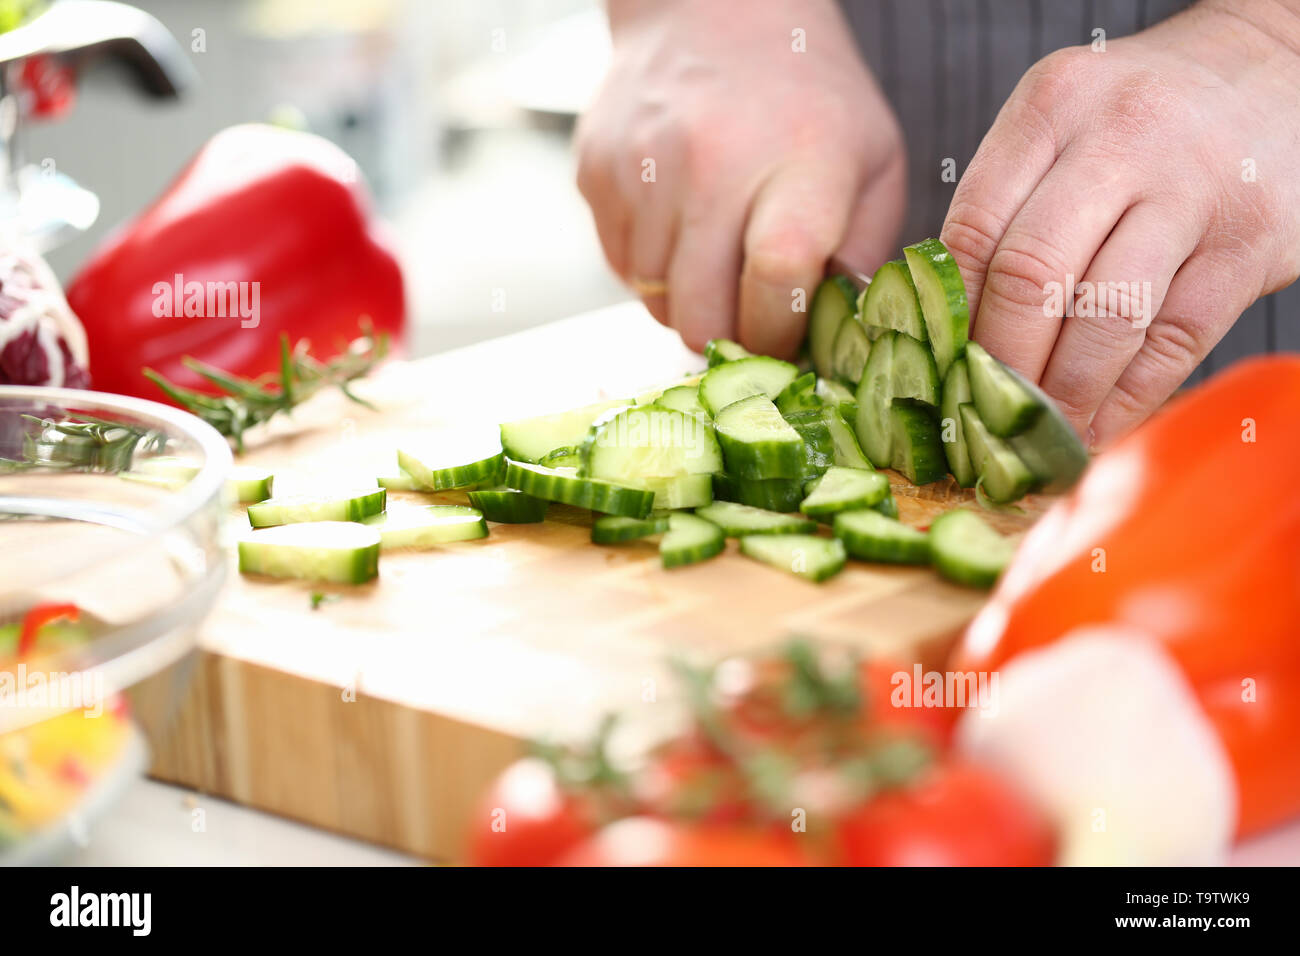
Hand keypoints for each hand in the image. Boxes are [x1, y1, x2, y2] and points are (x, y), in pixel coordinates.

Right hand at [576, 0, 904, 356]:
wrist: (711, 11)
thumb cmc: (805, 98)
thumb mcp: (874, 162)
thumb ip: (863, 255)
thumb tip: (836, 337)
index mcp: (800, 162)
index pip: (777, 280)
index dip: (780, 334)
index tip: (789, 340)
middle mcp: (712, 164)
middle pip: (702, 314)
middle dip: (730, 339)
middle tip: (750, 320)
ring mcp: (643, 169)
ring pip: (655, 302)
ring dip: (688, 305)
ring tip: (718, 263)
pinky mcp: (596, 174)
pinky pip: (621, 269)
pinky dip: (652, 273)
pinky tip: (681, 232)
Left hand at [941, 0, 1299, 447]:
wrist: (1274, 72)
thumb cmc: (1143, 118)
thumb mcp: (1064, 124)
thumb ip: (1006, 206)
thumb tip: (941, 327)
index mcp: (1053, 106)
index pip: (973, 229)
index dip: (950, 317)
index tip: (938, 370)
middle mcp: (1122, 138)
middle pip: (1030, 277)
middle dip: (1000, 365)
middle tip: (982, 414)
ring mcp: (1194, 191)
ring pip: (1105, 320)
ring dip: (1063, 396)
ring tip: (1037, 434)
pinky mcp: (1251, 244)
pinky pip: (1175, 342)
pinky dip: (1127, 400)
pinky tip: (1096, 426)